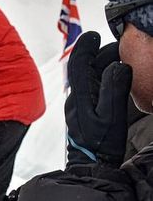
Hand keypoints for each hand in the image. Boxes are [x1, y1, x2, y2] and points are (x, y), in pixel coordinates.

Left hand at [65, 31, 131, 166]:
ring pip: (90, 76)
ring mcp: (79, 103)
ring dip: (104, 65)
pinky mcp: (84, 111)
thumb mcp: (111, 116)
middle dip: (102, 54)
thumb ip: (114, 89)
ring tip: (124, 61)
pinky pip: (93, 87)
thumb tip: (119, 65)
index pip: (78, 62)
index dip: (86, 45)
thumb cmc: (100, 144)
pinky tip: (117, 79)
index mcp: (79, 94)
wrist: (90, 165)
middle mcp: (76, 96)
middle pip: (86, 66)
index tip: (95, 35)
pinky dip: (104, 78)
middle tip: (123, 48)